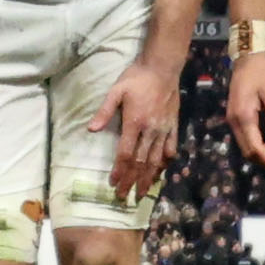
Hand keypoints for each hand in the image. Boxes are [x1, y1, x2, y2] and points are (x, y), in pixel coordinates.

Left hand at [90, 57, 182, 197]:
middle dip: (132, 181)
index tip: (114, 184)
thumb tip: (91, 129)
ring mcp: (164, 129)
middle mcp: (150, 130)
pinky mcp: (173, 125)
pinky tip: (161, 172)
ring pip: (156, 159)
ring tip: (142, 192)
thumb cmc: (136, 78)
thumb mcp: (116, 91)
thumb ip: (104, 111)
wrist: (162, 67)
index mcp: (134, 122)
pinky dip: (166, 163)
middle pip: (140, 162)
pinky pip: (171, 148)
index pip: (126, 154)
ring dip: (149, 178)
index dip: (119, 171)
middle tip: (125, 197)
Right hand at [224, 53, 264, 185]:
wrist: (247, 58)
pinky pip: (248, 140)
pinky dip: (262, 148)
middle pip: (250, 152)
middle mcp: (235, 123)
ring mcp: (234, 121)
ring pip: (248, 148)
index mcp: (243, 117)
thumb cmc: (262, 73)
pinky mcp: (237, 119)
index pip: (255, 148)